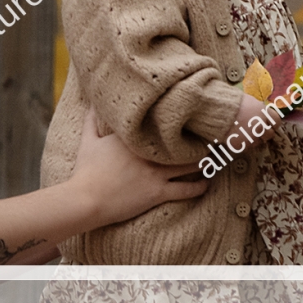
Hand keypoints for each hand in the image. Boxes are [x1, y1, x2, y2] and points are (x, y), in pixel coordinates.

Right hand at [68, 106, 203, 227]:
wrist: (85, 198)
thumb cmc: (86, 171)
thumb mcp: (88, 140)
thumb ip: (92, 120)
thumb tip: (92, 103)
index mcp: (137, 136)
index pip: (164, 124)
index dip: (180, 122)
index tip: (193, 118)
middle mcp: (150, 152)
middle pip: (183, 143)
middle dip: (199, 139)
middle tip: (214, 135)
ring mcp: (156, 172)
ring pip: (189, 164)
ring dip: (204, 161)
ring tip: (217, 157)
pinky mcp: (157, 192)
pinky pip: (185, 189)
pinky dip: (199, 187)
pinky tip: (207, 184)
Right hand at [222, 93, 279, 151]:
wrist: (217, 111)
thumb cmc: (232, 102)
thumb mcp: (250, 102)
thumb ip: (259, 110)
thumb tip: (263, 115)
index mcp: (263, 113)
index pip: (276, 121)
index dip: (273, 124)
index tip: (269, 125)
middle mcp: (260, 126)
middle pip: (269, 135)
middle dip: (264, 133)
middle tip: (256, 131)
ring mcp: (251, 137)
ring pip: (258, 142)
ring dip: (253, 139)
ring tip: (242, 132)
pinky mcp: (241, 145)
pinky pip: (246, 147)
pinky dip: (243, 143)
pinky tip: (236, 136)